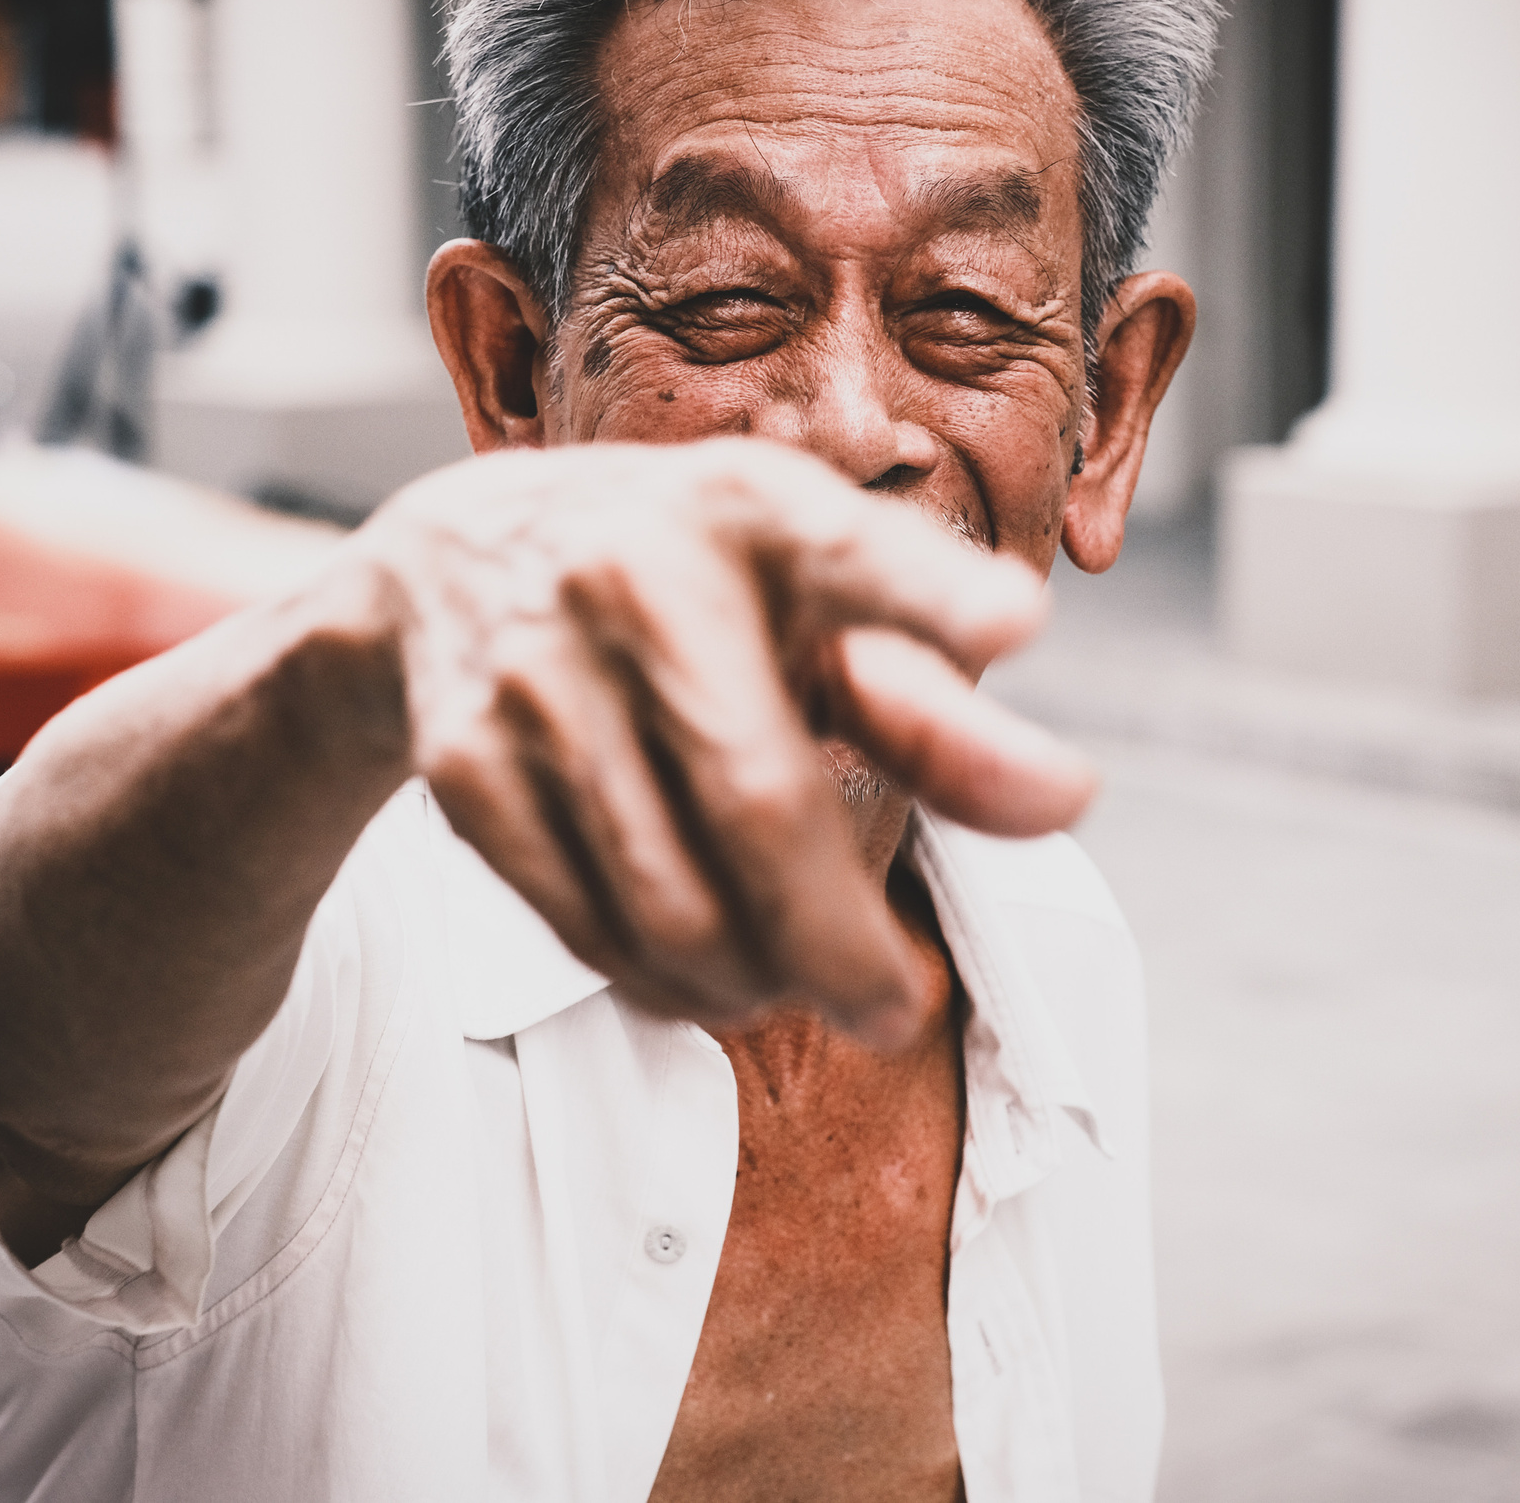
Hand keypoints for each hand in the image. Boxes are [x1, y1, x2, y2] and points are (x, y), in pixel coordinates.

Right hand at [351, 437, 1095, 1048]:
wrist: (451, 562)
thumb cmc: (688, 589)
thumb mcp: (813, 618)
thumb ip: (940, 716)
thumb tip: (1068, 804)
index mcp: (750, 509)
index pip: (851, 548)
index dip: (934, 593)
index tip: (1015, 622)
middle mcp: (635, 572)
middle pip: (761, 805)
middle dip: (841, 946)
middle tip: (892, 1010)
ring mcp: (537, 671)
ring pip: (670, 899)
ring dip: (753, 981)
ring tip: (790, 989)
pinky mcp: (463, 759)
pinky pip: (584, 924)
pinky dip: (659, 982)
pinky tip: (701, 975)